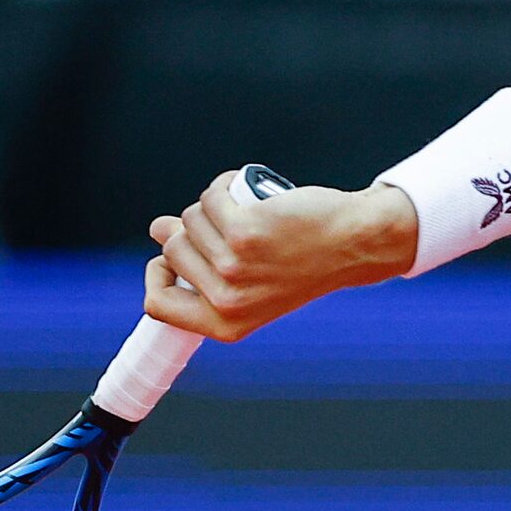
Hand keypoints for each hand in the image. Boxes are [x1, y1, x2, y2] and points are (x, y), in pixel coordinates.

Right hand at [143, 176, 417, 341]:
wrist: (352, 245)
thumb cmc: (303, 262)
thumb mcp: (253, 283)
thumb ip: (205, 265)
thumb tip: (158, 229)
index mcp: (224, 324)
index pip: (157, 305)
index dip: (157, 275)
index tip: (170, 256)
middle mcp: (226, 302)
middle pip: (172, 251)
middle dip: (190, 229)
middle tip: (227, 225)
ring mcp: (233, 267)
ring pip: (190, 220)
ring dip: (209, 205)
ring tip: (243, 209)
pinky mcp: (243, 232)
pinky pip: (210, 199)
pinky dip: (223, 185)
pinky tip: (244, 189)